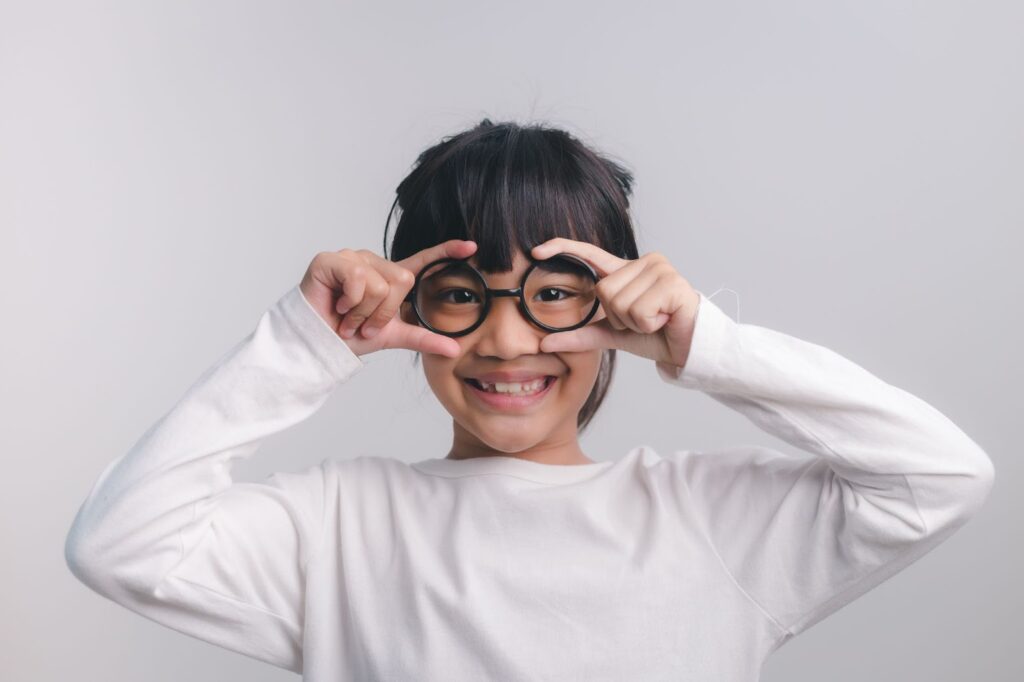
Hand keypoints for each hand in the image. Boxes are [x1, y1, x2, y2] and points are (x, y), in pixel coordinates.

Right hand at [299, 239, 477, 357]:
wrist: (318, 345)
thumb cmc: (350, 336)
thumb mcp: (393, 336)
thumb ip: (423, 338)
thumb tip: (455, 349)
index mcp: (389, 277)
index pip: (422, 260)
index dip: (446, 251)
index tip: (472, 246)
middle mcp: (372, 262)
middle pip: (402, 280)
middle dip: (385, 311)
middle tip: (364, 324)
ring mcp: (352, 258)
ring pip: (380, 283)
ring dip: (365, 312)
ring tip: (348, 318)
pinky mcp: (331, 260)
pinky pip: (357, 278)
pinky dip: (350, 302)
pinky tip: (337, 307)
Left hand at [530, 238, 700, 368]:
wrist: (689, 348)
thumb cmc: (655, 335)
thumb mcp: (612, 335)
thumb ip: (580, 336)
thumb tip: (544, 344)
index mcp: (626, 271)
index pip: (589, 253)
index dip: (563, 248)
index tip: (536, 251)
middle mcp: (643, 262)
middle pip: (603, 291)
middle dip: (618, 317)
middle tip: (642, 320)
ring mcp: (660, 269)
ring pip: (620, 302)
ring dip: (635, 322)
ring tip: (655, 320)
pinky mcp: (673, 283)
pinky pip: (640, 309)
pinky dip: (649, 324)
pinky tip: (665, 319)